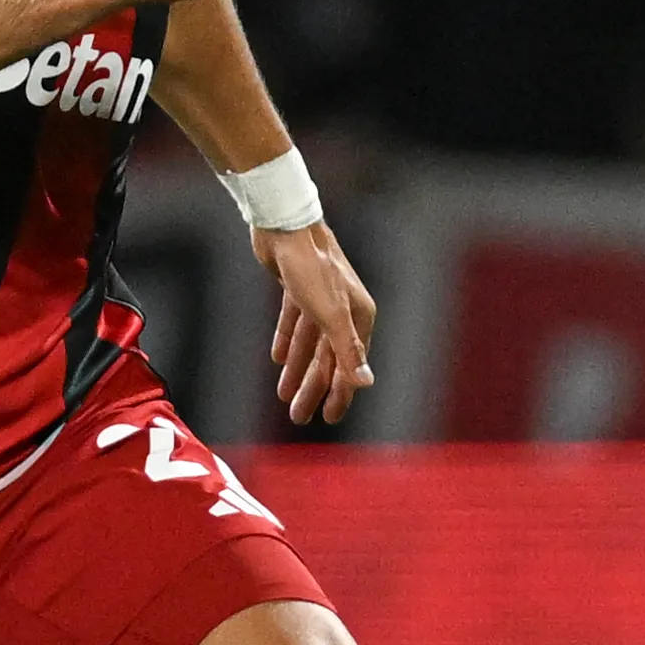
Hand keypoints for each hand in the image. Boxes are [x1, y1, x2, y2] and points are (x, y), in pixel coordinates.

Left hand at [254, 217, 376, 425]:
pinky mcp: (299, 287)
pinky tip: (277, 359)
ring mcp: (321, 298)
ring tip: (285, 394)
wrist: (285, 226)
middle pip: (327, 358)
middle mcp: (343, 309)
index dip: (339, 394)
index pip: (349, 365)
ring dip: (297, 369)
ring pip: (309, 343)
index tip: (328, 418)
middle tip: (298, 416)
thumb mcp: (331, 315)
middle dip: (313, 388)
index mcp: (357, 317)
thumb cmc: (311, 267)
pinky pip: (294, 322)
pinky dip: (287, 340)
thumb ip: (348, 350)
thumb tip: (366, 383)